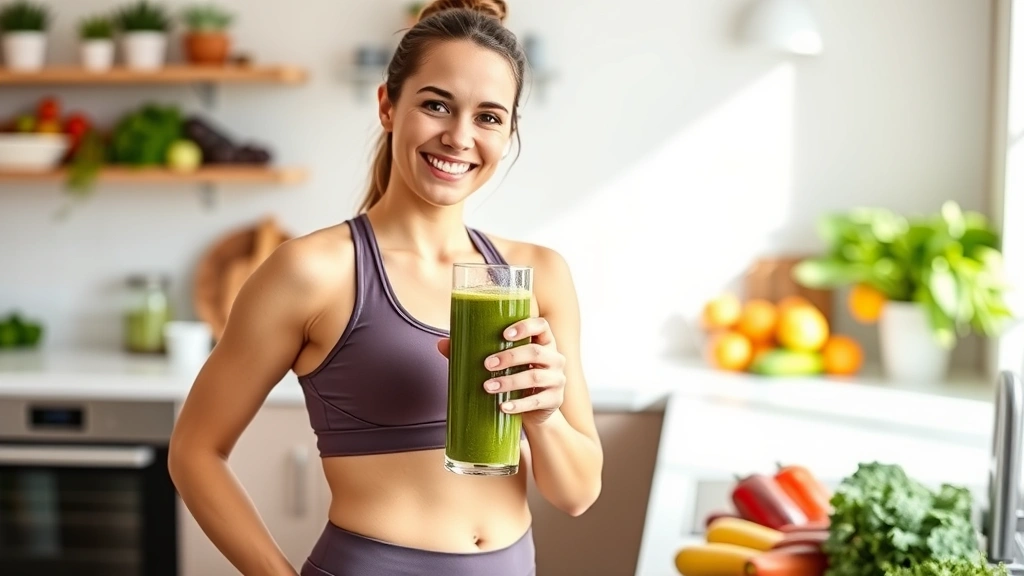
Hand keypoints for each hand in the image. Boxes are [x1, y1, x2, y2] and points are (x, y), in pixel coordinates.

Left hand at [437, 317, 565, 424]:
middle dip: (510, 356)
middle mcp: (555, 358)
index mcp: (544, 342)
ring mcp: (557, 379)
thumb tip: (442, 344)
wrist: (537, 412)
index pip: (541, 326)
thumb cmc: (517, 380)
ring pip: (535, 376)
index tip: (504, 333)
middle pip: (535, 351)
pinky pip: (537, 401)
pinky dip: (519, 405)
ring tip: (488, 386)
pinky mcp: (554, 400)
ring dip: (509, 381)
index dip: (525, 326)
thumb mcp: (503, 365)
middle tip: (486, 364)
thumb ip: (476, 352)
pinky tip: (503, 407)